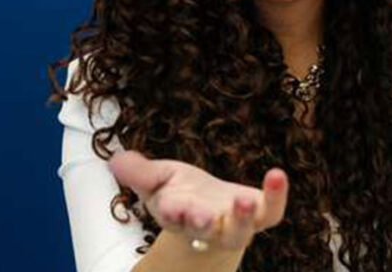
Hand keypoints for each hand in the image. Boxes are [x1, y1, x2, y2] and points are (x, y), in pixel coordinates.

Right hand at [109, 150, 288, 251]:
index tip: (172, 206)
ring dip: (242, 217)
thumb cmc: (181, 193)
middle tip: (204, 216)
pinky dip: (276, 195)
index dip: (175, 213)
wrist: (210, 209)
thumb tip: (114, 160)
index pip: (176, 218)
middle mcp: (207, 225)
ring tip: (244, 199)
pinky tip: (277, 174)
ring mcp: (235, 223)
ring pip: (240, 230)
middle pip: (206, 231)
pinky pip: (272, 210)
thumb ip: (139, 172)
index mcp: (179, 216)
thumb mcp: (158, 179)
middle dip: (203, 223)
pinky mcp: (260, 212)